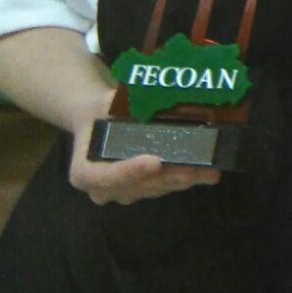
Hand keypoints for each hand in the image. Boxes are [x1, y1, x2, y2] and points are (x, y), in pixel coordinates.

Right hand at [67, 106, 219, 205]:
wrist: (96, 120)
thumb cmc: (100, 112)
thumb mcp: (105, 104)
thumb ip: (126, 105)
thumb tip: (163, 100)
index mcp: (83, 171)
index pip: (105, 176)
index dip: (130, 171)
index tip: (155, 162)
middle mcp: (101, 190)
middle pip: (137, 186)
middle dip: (168, 177)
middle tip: (193, 169)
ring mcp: (122, 193)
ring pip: (154, 189)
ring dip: (182, 180)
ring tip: (208, 172)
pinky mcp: (141, 191)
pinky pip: (162, 188)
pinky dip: (184, 180)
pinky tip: (206, 173)